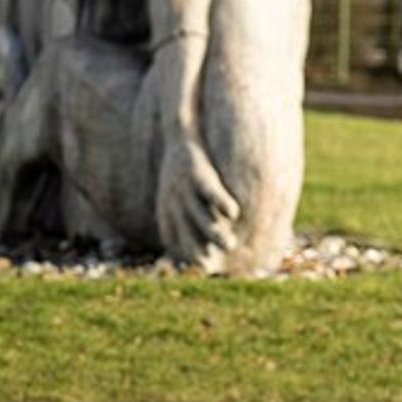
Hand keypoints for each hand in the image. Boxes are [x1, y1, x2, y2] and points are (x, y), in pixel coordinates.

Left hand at [156, 140, 238, 265]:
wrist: (178, 136)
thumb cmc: (180, 169)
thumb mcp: (172, 193)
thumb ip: (180, 214)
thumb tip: (200, 236)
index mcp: (166, 208)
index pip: (172, 240)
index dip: (186, 255)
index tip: (203, 265)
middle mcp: (173, 202)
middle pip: (186, 234)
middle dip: (201, 252)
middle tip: (215, 264)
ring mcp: (185, 189)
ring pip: (201, 218)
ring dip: (215, 234)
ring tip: (230, 245)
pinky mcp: (200, 175)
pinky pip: (212, 193)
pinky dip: (223, 204)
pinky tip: (234, 213)